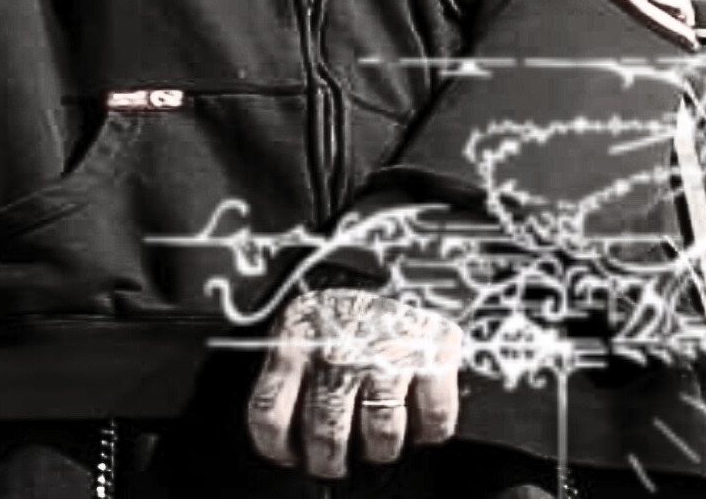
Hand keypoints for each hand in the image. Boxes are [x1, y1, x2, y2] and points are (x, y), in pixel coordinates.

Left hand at [246, 283, 461, 478]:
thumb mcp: (303, 318)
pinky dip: (428, 429)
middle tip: (337, 458)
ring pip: (380, 440)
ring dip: (380, 449)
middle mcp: (340, 349)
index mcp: (295, 339)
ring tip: (377, 435)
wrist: (402, 244)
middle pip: (326, 437)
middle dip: (330, 460)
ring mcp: (388, 353)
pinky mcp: (434, 353)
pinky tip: (416, 414)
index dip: (279, 449)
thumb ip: (289, 370)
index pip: (270, 416)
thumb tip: (286, 438)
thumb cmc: (348, 294)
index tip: (291, 454)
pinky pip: (434, 422)